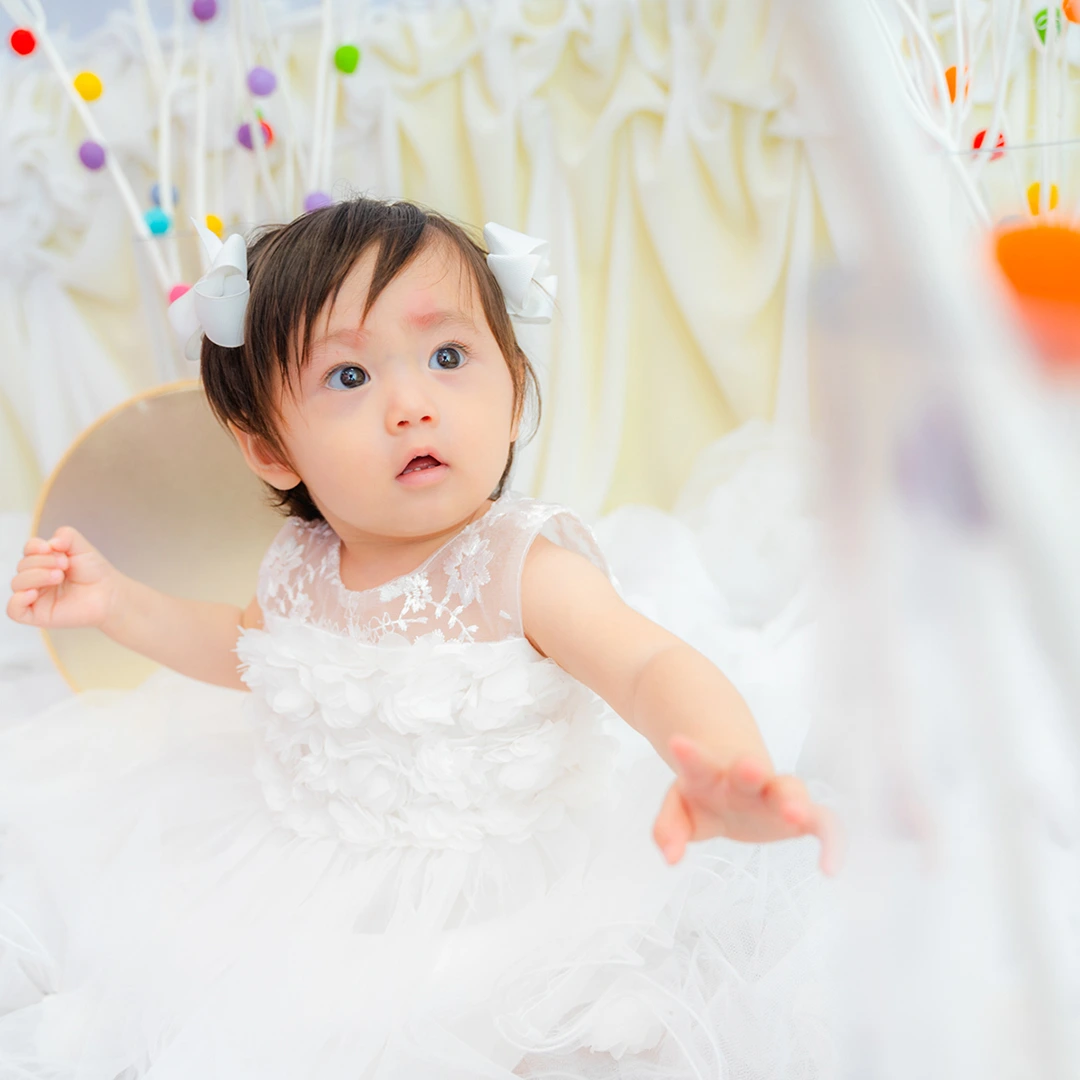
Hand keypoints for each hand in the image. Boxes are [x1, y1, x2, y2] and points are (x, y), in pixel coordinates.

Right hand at [7, 526, 121, 629]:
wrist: (109, 594)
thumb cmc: (94, 572)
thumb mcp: (82, 547)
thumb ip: (66, 535)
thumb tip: (50, 543)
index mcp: (44, 562)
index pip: (28, 550)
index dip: (35, 546)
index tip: (52, 548)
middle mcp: (37, 579)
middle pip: (22, 565)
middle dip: (42, 562)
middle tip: (64, 565)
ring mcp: (35, 597)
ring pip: (17, 583)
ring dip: (35, 576)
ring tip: (59, 576)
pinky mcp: (37, 614)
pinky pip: (14, 610)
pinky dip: (18, 600)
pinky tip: (33, 593)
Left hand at [652, 734, 841, 874]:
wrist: (740, 776)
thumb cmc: (706, 793)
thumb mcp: (679, 807)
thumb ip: (669, 828)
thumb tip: (670, 858)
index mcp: (710, 774)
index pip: (698, 762)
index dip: (689, 754)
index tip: (677, 742)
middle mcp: (745, 780)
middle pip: (749, 771)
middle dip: (749, 770)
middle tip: (750, 767)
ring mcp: (775, 793)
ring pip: (789, 790)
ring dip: (793, 799)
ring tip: (796, 814)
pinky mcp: (800, 814)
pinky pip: (823, 823)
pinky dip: (831, 841)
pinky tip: (830, 867)